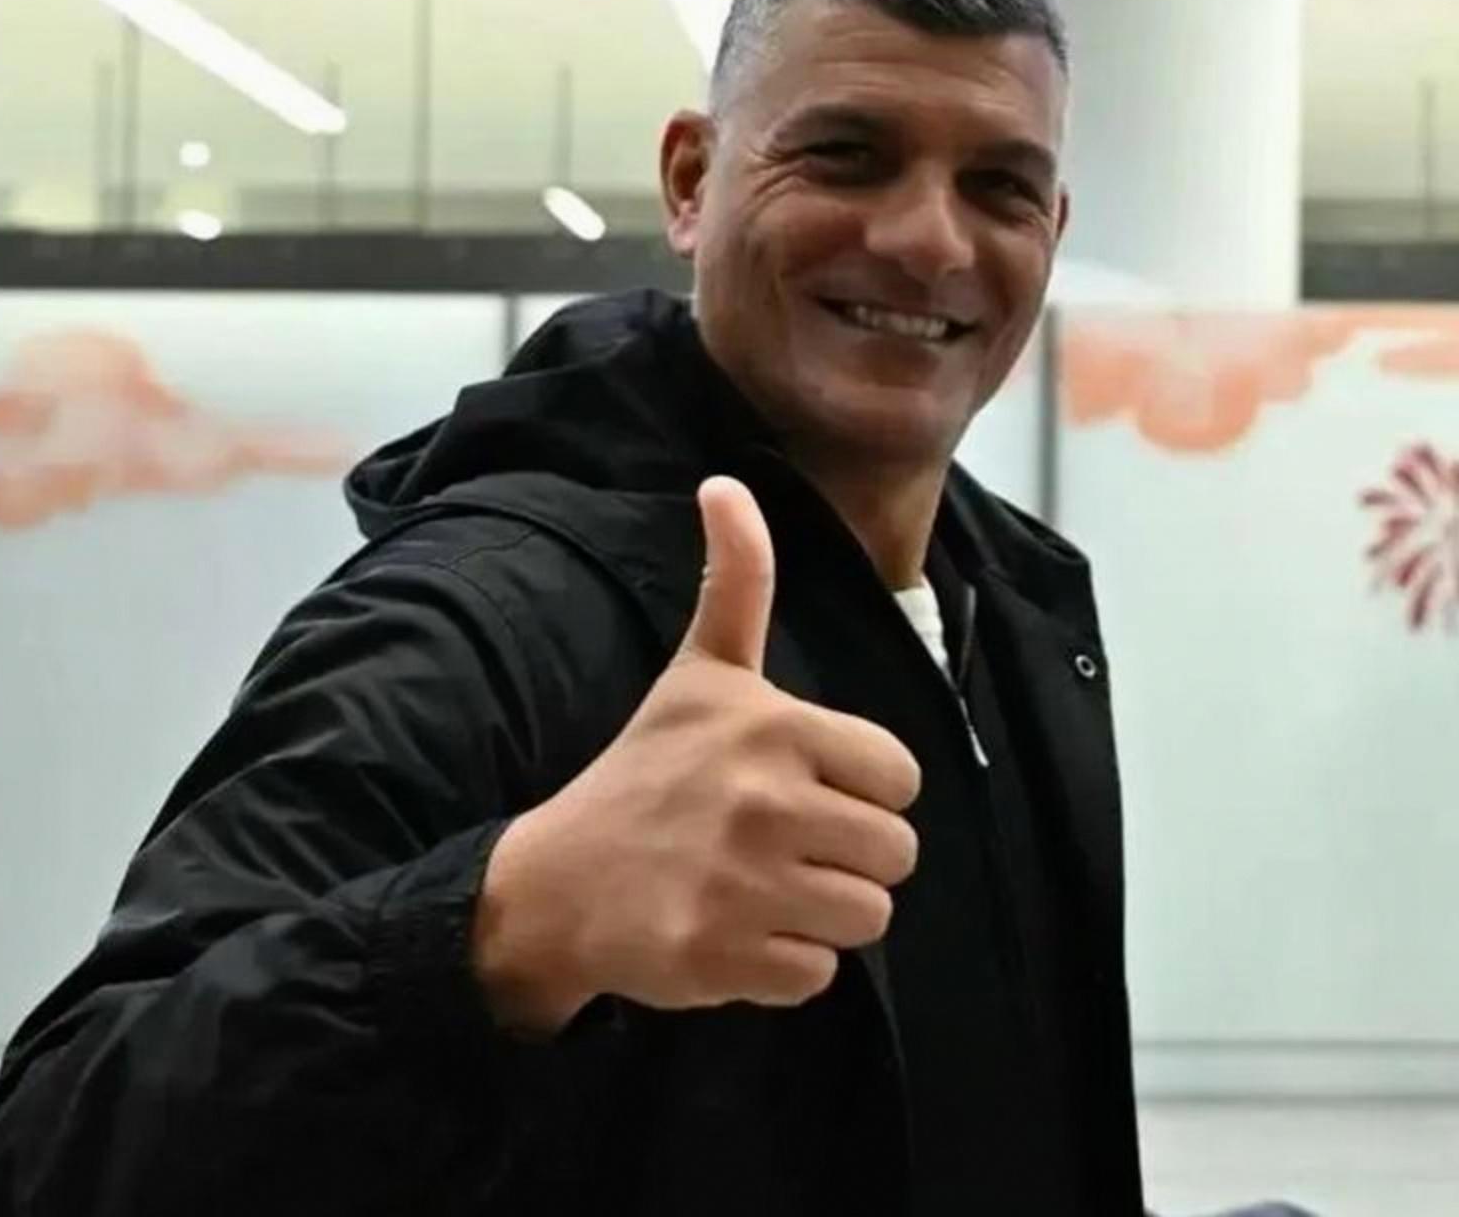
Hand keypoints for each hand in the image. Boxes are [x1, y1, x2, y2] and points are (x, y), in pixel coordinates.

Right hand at [472, 477, 921, 1033]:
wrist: (556, 882)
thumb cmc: (645, 771)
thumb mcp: (700, 671)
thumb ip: (738, 582)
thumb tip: (726, 481)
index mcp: (777, 728)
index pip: (902, 777)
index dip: (864, 789)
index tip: (809, 788)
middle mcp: (767, 803)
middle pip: (897, 854)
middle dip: (852, 856)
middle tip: (789, 846)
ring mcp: (746, 886)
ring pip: (870, 919)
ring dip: (826, 914)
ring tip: (768, 889)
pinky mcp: (726, 958)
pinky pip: (821, 977)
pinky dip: (787, 967)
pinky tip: (741, 932)